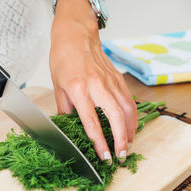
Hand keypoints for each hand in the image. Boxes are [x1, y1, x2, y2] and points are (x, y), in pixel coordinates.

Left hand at [48, 0, 136, 160]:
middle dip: (120, 140)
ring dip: (129, 131)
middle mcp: (97, 85)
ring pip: (127, 110)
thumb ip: (65, 109)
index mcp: (78, 89)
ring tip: (127, 146)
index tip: (104, 157)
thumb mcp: (57, 86)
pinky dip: (132, 117)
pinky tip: (130, 128)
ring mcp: (110, 81)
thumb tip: (69, 128)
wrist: (76, 34)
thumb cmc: (63, 58)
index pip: (91, 122)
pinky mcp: (118, 78)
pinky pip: (129, 101)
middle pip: (115, 117)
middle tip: (121, 156)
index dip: (100, 142)